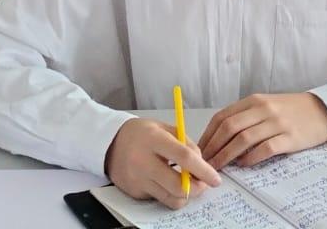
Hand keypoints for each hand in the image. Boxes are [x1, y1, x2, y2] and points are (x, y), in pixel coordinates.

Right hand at [104, 118, 219, 207]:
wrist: (110, 144)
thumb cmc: (142, 134)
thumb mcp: (164, 128)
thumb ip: (185, 143)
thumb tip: (202, 164)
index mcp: (154, 140)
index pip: (184, 158)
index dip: (204, 170)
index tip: (216, 178)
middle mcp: (144, 162)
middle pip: (179, 186)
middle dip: (197, 188)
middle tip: (203, 183)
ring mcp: (138, 180)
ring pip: (172, 198)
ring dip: (185, 194)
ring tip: (186, 183)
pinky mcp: (135, 193)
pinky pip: (160, 199)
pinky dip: (170, 194)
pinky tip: (168, 183)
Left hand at [198, 93, 326, 169]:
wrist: (323, 109)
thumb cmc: (290, 110)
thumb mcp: (265, 106)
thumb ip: (245, 117)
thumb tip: (219, 138)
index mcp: (254, 100)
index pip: (222, 116)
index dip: (208, 134)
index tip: (199, 149)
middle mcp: (263, 109)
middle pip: (229, 128)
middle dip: (213, 147)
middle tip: (204, 163)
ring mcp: (276, 123)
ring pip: (243, 139)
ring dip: (226, 155)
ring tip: (218, 167)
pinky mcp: (289, 138)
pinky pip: (265, 149)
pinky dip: (250, 158)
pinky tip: (243, 165)